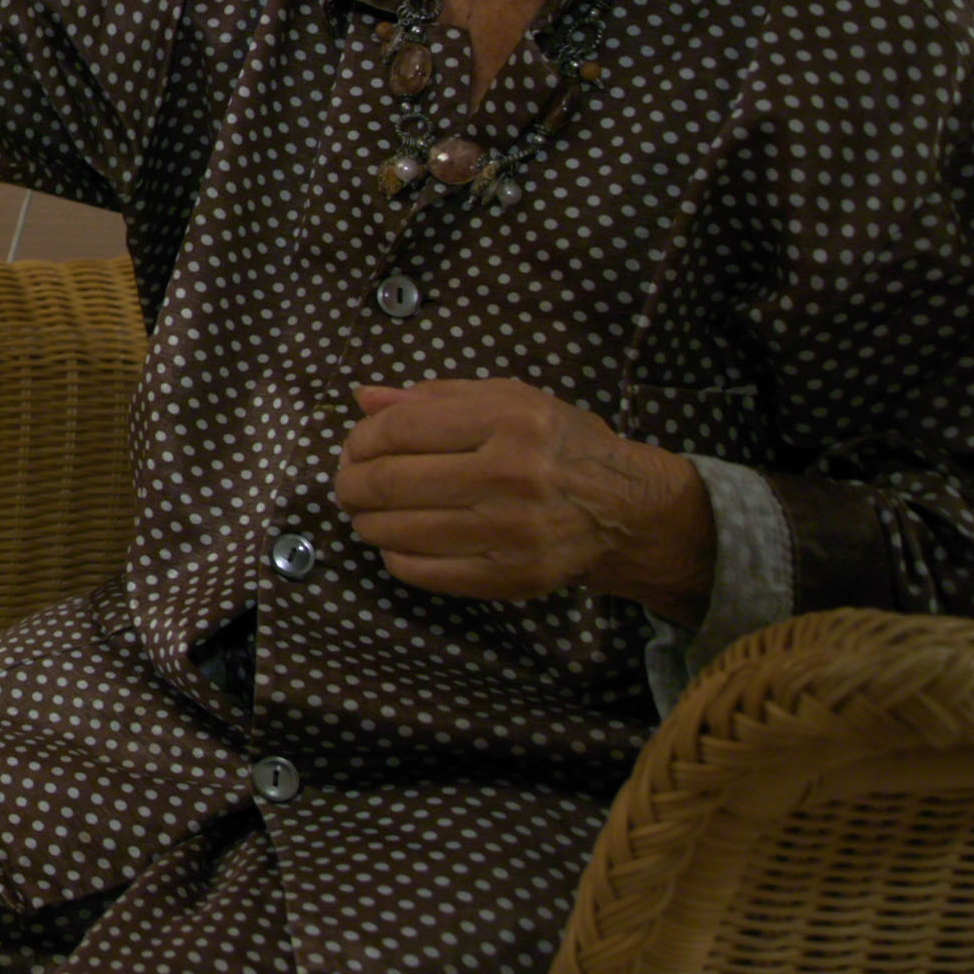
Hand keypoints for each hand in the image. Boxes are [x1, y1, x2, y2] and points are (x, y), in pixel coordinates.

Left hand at [332, 381, 713, 622]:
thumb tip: (362, 398)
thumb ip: (431, 397)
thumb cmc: (555, 444)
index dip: (360, 439)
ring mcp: (513, 531)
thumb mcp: (506, 400)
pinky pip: (422, 571)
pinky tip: (398, 541)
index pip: (399, 429)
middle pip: (390, 482)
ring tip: (368, 513)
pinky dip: (395, 556)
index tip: (355, 447)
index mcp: (509, 420)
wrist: (623, 508)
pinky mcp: (512, 576)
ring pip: (398, 530)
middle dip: (351, 484)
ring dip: (366, 522)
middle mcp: (512, 475)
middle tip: (349, 485)